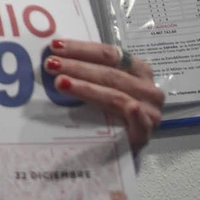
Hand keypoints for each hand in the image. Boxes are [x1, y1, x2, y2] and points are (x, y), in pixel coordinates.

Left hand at [44, 39, 164, 152]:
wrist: (121, 152)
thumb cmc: (108, 117)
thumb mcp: (100, 89)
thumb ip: (88, 73)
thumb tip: (55, 56)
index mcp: (138, 71)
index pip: (110, 54)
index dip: (82, 48)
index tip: (55, 46)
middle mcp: (148, 88)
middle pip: (110, 72)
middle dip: (77, 66)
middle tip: (50, 64)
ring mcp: (149, 111)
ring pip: (115, 93)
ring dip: (85, 85)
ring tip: (60, 82)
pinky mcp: (144, 132)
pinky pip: (131, 115)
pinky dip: (124, 107)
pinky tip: (113, 103)